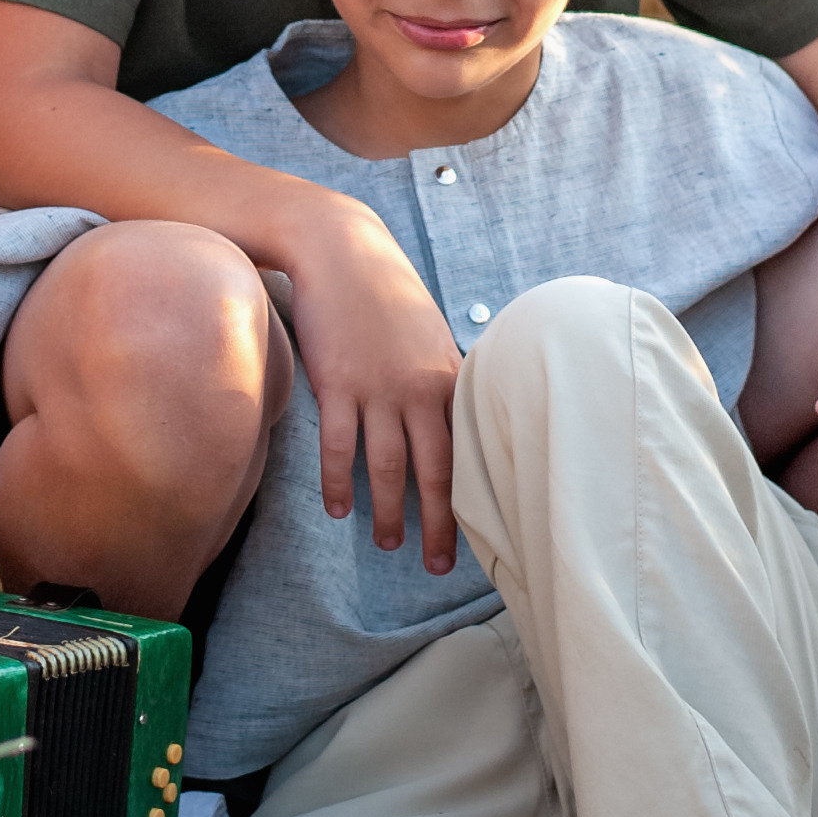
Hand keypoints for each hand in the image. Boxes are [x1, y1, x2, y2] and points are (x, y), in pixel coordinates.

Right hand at [287, 198, 463, 573]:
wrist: (341, 251)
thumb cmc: (384, 293)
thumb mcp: (427, 334)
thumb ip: (441, 378)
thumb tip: (450, 419)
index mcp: (448, 378)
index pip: (467, 451)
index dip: (469, 497)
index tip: (480, 533)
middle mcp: (420, 388)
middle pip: (435, 471)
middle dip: (438, 524)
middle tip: (439, 566)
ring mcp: (378, 387)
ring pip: (388, 467)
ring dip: (388, 512)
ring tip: (387, 544)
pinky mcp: (337, 383)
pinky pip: (339, 446)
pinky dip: (339, 482)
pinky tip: (338, 508)